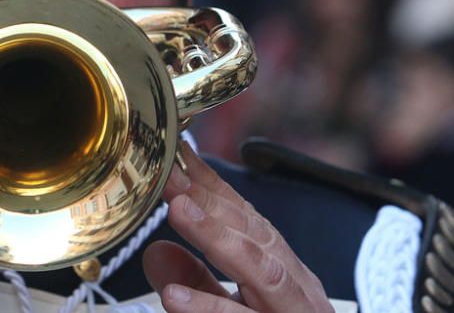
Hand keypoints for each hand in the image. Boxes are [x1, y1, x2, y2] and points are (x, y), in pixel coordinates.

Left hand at [143, 142, 333, 311]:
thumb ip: (198, 285)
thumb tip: (156, 251)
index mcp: (283, 276)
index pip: (246, 220)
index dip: (211, 185)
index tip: (175, 156)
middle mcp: (297, 291)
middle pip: (257, 236)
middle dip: (211, 201)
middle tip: (168, 175)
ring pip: (264, 272)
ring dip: (220, 237)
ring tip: (179, 211)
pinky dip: (213, 309)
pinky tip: (176, 297)